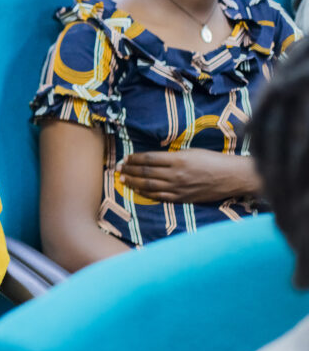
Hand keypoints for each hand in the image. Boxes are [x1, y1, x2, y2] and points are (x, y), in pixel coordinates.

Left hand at [118, 150, 259, 203]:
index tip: (125, 158)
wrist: (232, 177)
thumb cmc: (213, 160)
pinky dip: (146, 193)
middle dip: (130, 170)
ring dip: (134, 181)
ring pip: (150, 185)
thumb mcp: (191, 152)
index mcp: (178, 159)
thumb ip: (172, 157)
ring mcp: (179, 188)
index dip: (135, 159)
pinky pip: (160, 196)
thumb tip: (154, 159)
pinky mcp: (183, 198)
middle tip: (118, 168)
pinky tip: (137, 190)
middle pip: (146, 172)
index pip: (149, 159)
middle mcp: (176, 174)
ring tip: (123, 178)